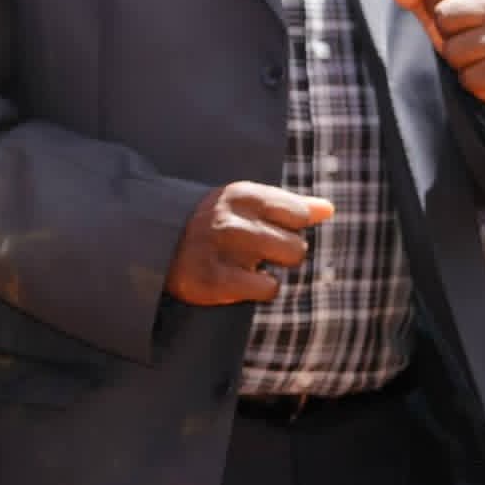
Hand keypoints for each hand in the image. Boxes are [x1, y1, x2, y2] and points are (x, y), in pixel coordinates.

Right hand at [165, 182, 332, 305]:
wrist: (154, 244)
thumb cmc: (211, 222)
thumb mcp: (245, 203)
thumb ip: (289, 205)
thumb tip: (329, 209)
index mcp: (241, 195)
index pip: (298, 214)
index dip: (289, 226)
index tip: (267, 228)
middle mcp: (232, 220)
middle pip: (297, 245)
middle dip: (282, 250)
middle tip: (255, 250)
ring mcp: (222, 250)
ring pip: (286, 265)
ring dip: (271, 268)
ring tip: (247, 263)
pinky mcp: (215, 280)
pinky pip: (268, 288)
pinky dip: (259, 288)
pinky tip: (238, 280)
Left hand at [392, 0, 484, 106]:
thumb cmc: (464, 23)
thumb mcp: (438, 5)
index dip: (431, 2)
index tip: (448, 7)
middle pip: (444, 16)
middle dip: (443, 29)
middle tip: (458, 32)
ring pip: (454, 50)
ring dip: (454, 55)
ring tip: (470, 50)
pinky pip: (469, 77)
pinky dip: (468, 78)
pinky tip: (481, 67)